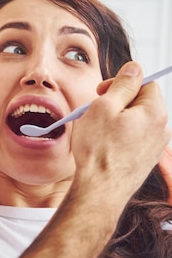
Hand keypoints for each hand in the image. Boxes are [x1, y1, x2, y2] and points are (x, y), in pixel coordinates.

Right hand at [71, 61, 169, 201]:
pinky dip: (119, 135)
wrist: (100, 190)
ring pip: (136, 120)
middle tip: (96, 110)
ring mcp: (155, 146)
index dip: (121, 83)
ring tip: (97, 129)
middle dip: (118, 102)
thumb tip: (135, 68)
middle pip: (141, 102)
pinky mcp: (145, 159)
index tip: (103, 92)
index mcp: (154, 112)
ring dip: (117, 119)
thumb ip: (122, 85)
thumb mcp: (104, 107)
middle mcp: (162, 129)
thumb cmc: (99, 150)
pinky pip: (134, 137)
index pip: (145, 83)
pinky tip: (103, 144)